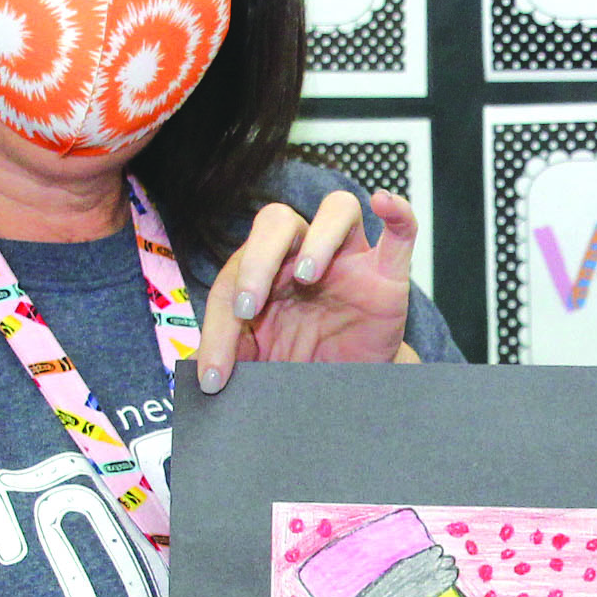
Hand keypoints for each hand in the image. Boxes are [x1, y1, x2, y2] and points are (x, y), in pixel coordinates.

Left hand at [196, 189, 417, 390]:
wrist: (347, 393)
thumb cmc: (301, 367)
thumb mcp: (257, 365)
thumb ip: (228, 357)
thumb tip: (195, 370)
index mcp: (265, 274)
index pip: (234, 276)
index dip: (219, 326)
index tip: (216, 374)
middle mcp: (304, 256)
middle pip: (277, 222)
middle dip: (257, 261)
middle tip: (250, 306)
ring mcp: (349, 261)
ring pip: (338, 210)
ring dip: (319, 238)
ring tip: (308, 275)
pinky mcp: (388, 275)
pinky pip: (401, 232)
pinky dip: (397, 212)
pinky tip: (384, 203)